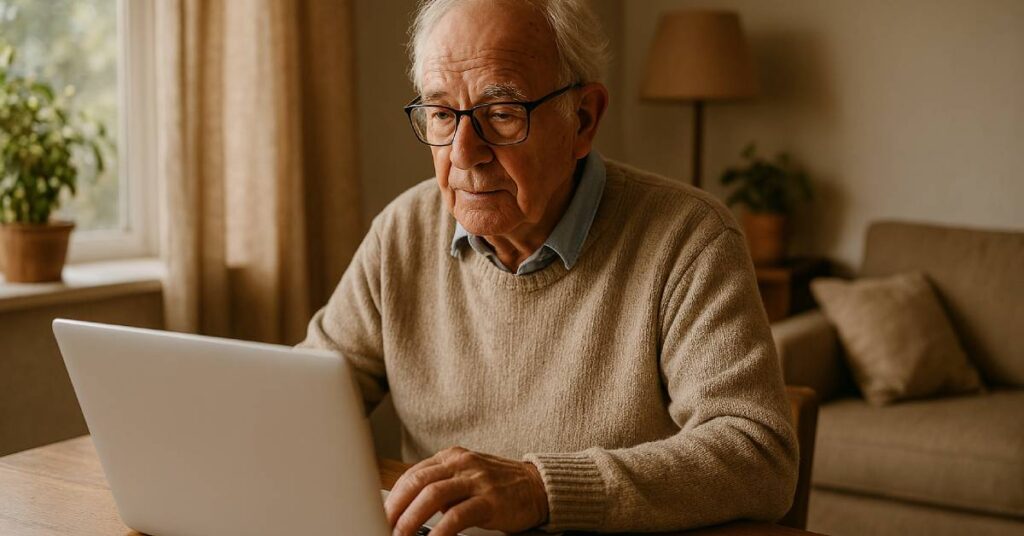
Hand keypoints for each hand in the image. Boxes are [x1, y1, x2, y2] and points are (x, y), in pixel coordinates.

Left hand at [384, 446, 548, 535]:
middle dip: (394, 507)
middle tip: (383, 525)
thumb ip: (441, 487)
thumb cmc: (499, 485)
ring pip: (432, 495)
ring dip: (410, 519)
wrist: (538, 487)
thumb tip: (409, 510)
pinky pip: (457, 516)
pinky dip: (439, 531)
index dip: (393, 497)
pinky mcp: (489, 500)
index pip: (412, 474)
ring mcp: (476, 480)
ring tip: (400, 535)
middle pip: (417, 482)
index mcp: (451, 457)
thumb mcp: (466, 477)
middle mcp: (461, 464)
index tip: (381, 515)